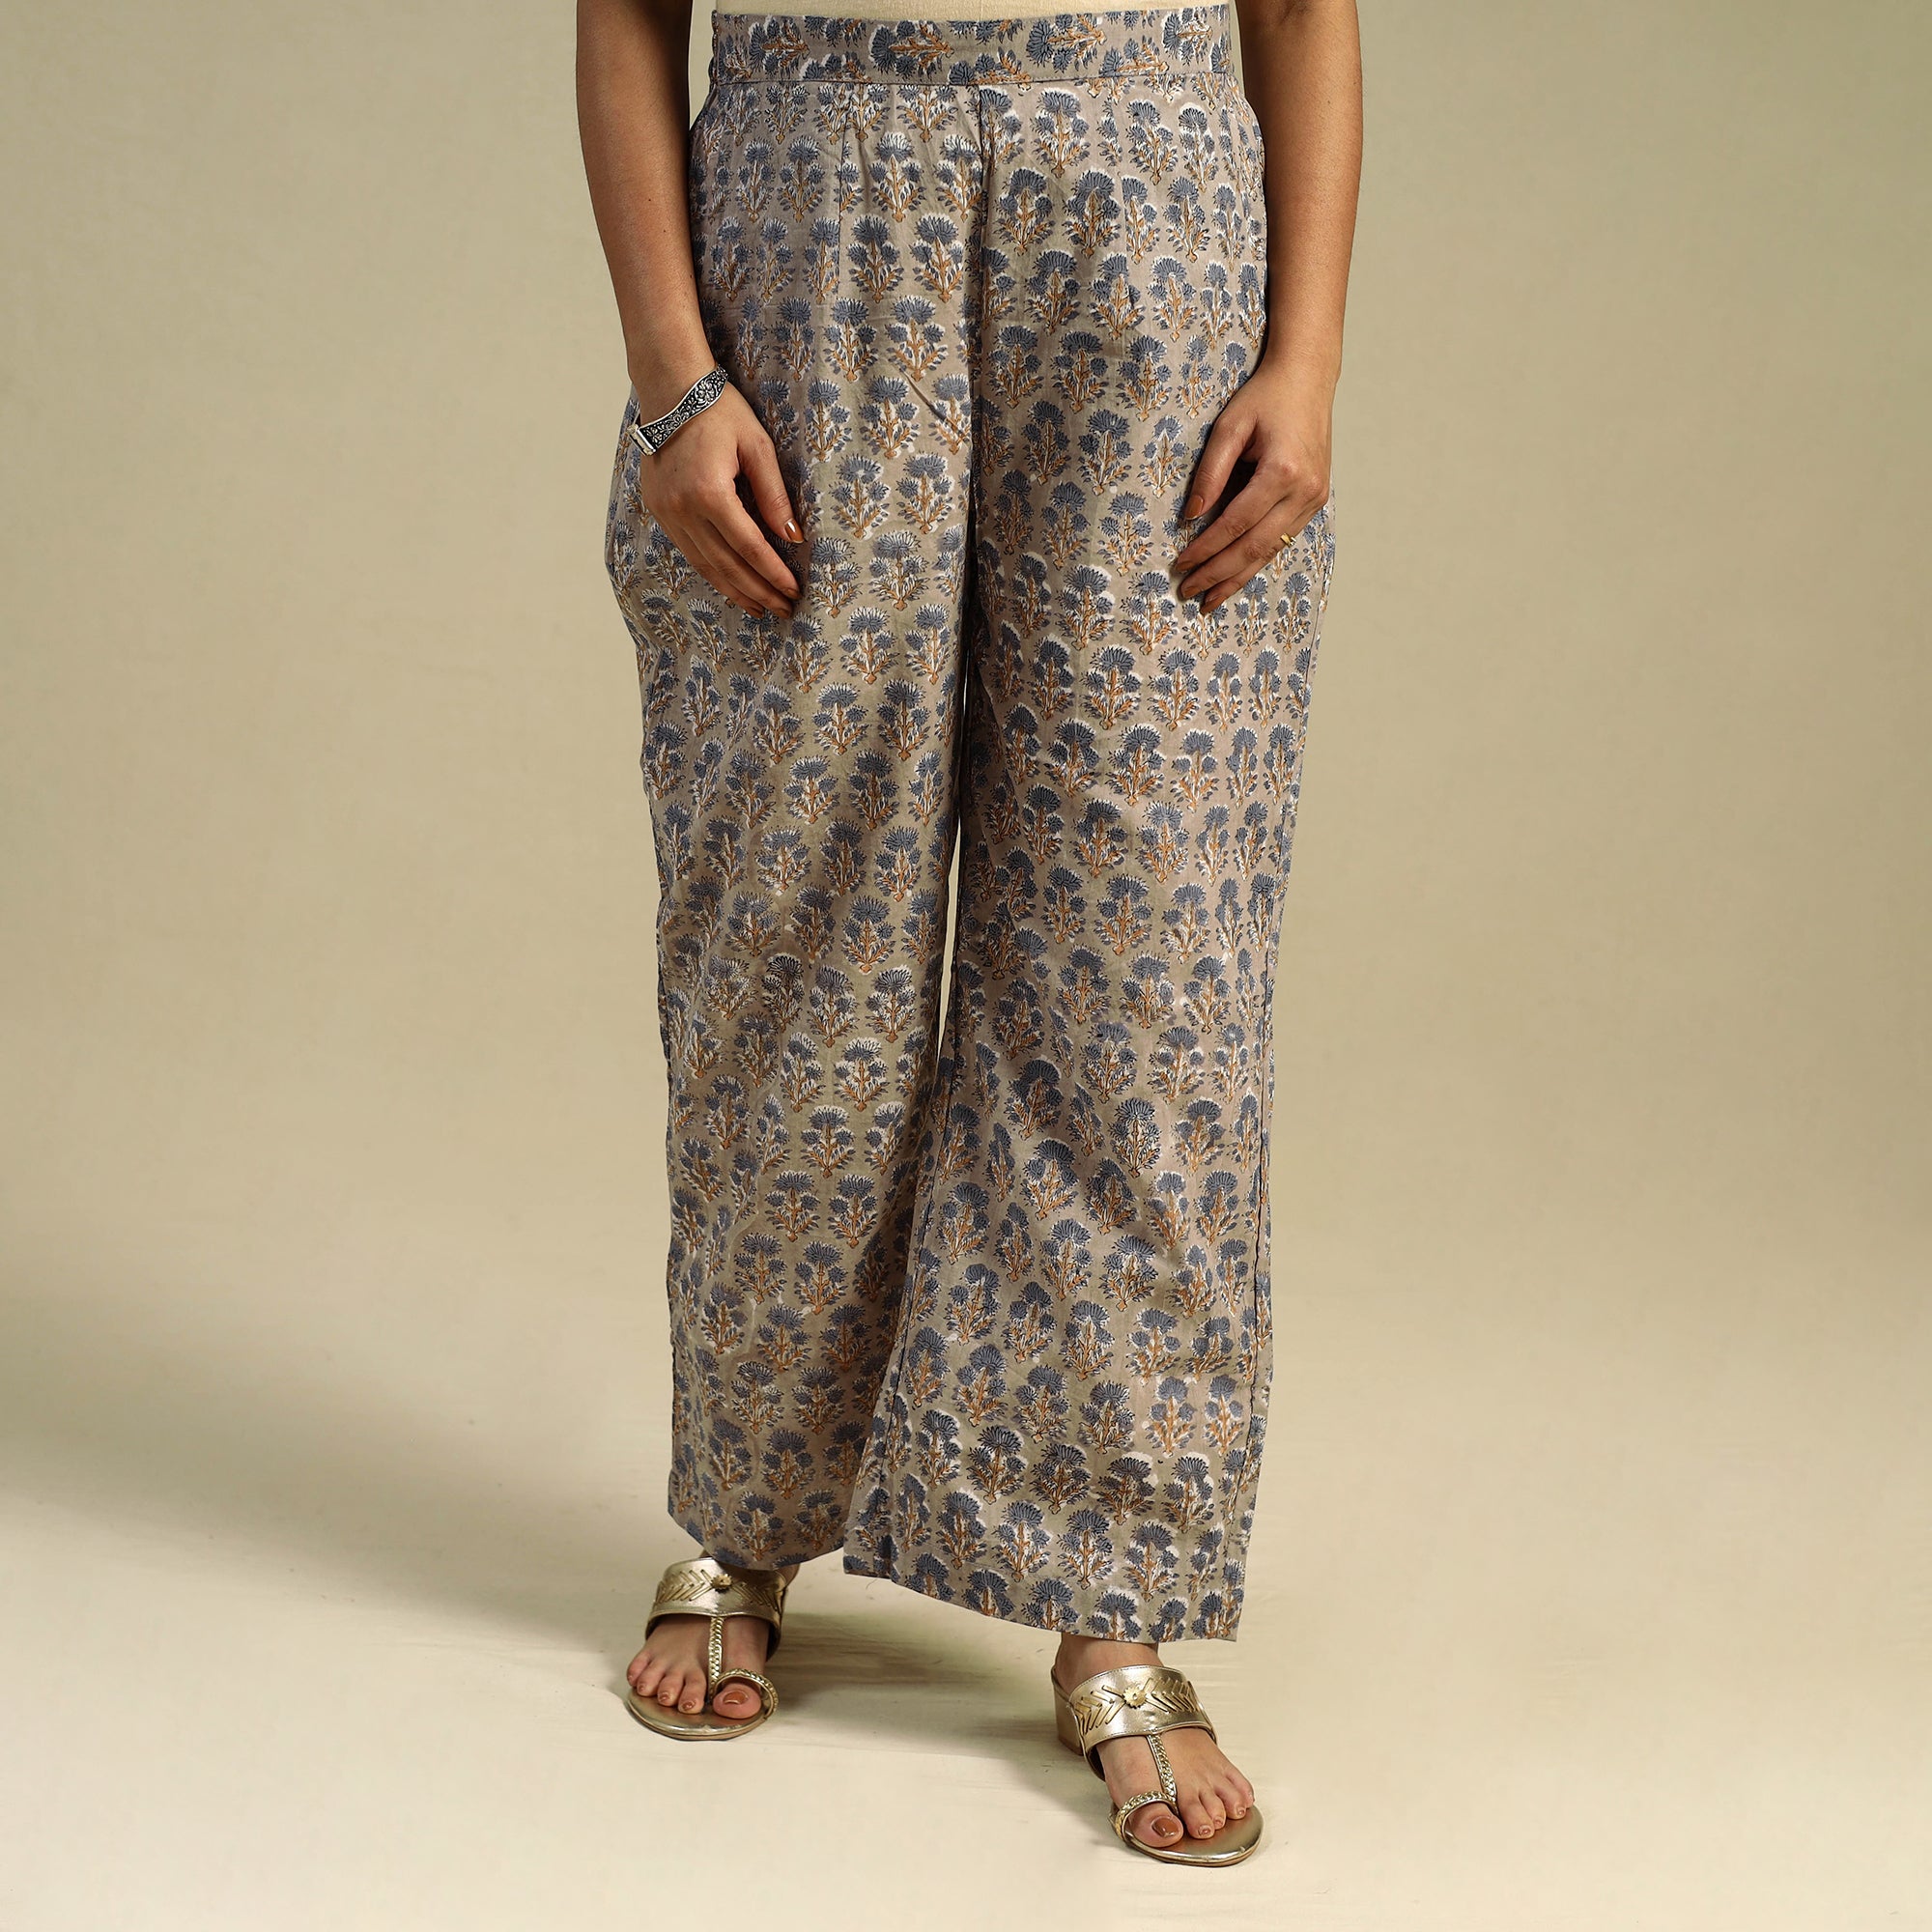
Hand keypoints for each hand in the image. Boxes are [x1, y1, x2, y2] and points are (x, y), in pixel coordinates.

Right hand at [634, 376, 802, 619]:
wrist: (671, 391)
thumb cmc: (721, 412)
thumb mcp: (757, 446)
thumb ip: (775, 495)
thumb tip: (793, 538)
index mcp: (709, 493)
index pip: (749, 546)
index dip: (773, 573)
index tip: (794, 591)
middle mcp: (683, 509)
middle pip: (727, 564)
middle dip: (759, 590)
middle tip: (784, 609)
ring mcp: (667, 513)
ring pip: (706, 565)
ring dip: (735, 589)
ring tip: (761, 607)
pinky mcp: (659, 511)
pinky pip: (690, 552)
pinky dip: (713, 572)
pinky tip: (733, 584)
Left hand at [1172, 361, 1332, 612]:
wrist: (1307, 378)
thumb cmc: (1264, 398)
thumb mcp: (1229, 427)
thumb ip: (1209, 473)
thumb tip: (1190, 518)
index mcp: (1283, 471)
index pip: (1236, 523)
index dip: (1206, 548)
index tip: (1180, 565)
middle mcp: (1305, 491)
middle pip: (1255, 547)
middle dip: (1219, 574)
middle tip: (1188, 593)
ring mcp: (1315, 499)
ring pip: (1271, 551)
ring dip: (1238, 577)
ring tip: (1209, 599)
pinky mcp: (1315, 502)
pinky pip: (1282, 540)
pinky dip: (1256, 560)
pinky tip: (1235, 575)